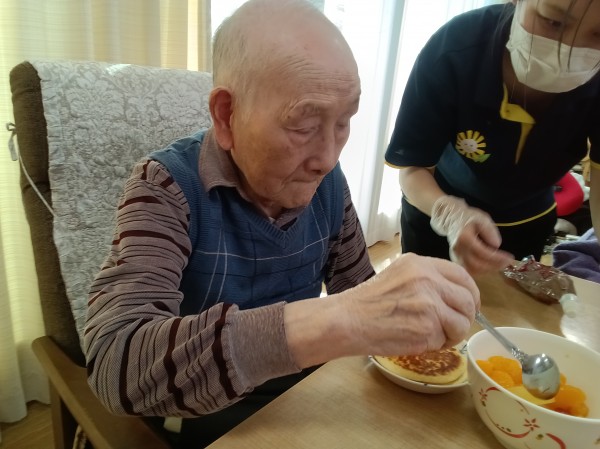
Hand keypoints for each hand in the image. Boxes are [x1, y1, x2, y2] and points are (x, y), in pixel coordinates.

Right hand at [339, 253, 479, 356]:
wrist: (347, 320)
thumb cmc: (367, 303)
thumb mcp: (398, 276)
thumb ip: (425, 281)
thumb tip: (454, 296)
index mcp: (420, 263)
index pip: (462, 275)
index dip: (470, 293)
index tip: (468, 305)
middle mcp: (428, 279)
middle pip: (468, 299)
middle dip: (465, 316)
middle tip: (452, 327)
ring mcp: (430, 303)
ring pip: (463, 322)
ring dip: (453, 334)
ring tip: (431, 336)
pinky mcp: (428, 327)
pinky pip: (448, 340)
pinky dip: (437, 345)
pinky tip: (418, 341)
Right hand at [430, 195, 513, 273]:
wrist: (452, 220)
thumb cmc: (469, 218)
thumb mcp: (482, 219)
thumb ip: (490, 231)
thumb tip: (496, 246)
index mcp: (464, 238)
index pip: (482, 252)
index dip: (497, 257)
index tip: (510, 257)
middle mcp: (458, 249)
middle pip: (477, 264)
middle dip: (494, 265)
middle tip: (507, 263)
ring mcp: (455, 256)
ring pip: (472, 270)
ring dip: (488, 270)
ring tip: (500, 265)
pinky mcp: (456, 260)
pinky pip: (469, 270)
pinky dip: (481, 271)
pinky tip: (489, 266)